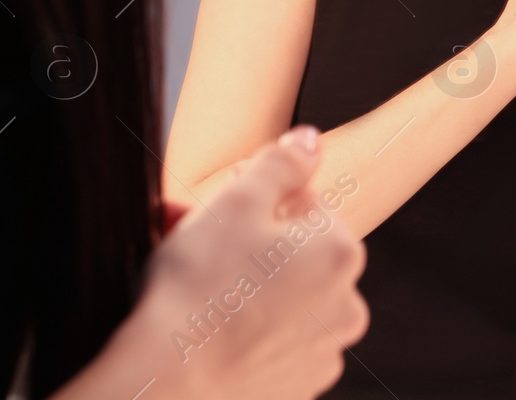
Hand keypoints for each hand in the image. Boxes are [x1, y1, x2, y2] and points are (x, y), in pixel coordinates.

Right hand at [138, 126, 369, 398]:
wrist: (169, 381)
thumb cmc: (199, 288)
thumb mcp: (238, 201)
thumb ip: (283, 162)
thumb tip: (310, 141)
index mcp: (341, 253)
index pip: (303, 202)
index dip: (254, 199)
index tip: (217, 210)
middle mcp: (346, 307)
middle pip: (295, 253)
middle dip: (249, 243)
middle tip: (197, 244)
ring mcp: (321, 354)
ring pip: (282, 298)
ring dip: (248, 286)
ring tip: (196, 286)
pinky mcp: (294, 390)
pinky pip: (271, 343)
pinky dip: (246, 331)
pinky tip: (207, 327)